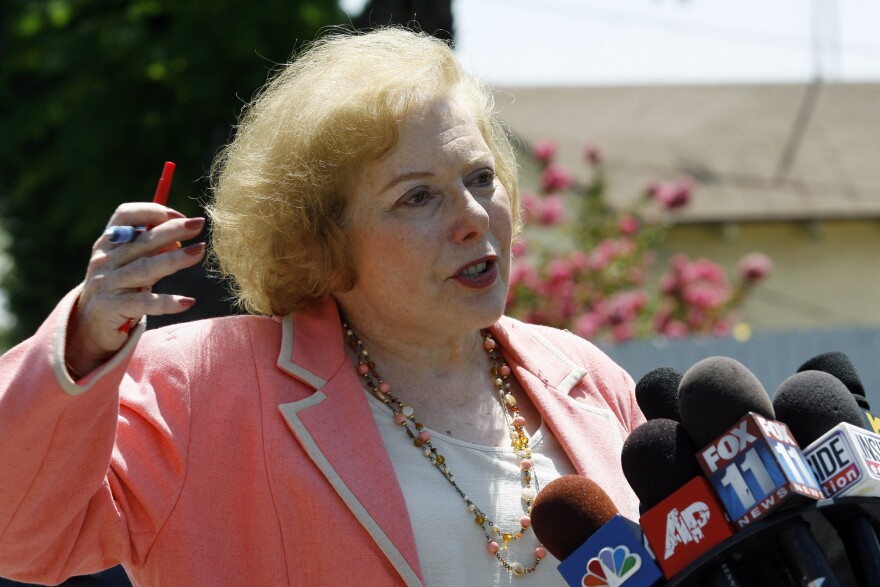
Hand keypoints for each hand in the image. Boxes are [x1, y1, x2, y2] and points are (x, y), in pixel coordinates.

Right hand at [66, 203, 206, 376]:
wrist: (89, 326)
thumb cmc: (119, 289)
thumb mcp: (131, 265)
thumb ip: (151, 250)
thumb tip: (179, 238)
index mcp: (108, 243)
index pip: (125, 216)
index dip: (151, 212)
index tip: (179, 216)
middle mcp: (105, 259)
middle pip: (142, 240)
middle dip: (172, 230)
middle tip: (198, 224)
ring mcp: (107, 283)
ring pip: (145, 268)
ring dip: (174, 259)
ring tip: (199, 251)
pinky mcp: (112, 307)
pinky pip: (144, 302)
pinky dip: (167, 302)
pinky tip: (188, 302)